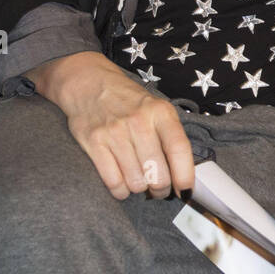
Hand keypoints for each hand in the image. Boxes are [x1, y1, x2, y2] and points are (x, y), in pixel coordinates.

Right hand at [26, 52, 194, 200]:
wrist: (89, 82)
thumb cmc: (128, 101)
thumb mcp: (156, 108)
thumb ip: (169, 136)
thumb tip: (182, 176)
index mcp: (160, 112)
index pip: (179, 149)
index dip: (185, 176)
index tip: (186, 191)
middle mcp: (139, 121)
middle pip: (157, 173)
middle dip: (161, 189)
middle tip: (159, 189)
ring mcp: (115, 132)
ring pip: (136, 181)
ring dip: (140, 189)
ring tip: (140, 182)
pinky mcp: (94, 142)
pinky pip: (113, 182)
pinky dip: (120, 191)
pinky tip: (123, 185)